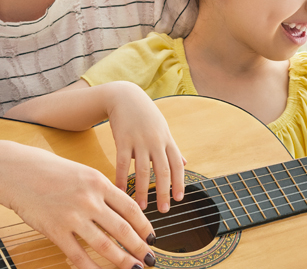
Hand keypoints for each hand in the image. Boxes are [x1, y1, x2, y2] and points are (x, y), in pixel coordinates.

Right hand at [4, 147, 156, 268]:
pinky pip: (78, 255)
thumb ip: (101, 191)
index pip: (130, 208)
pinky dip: (91, 268)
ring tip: (134, 268)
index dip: (145, 226)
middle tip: (150, 258)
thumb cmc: (49, 170)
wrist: (17, 172)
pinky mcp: (55, 230)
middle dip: (139, 247)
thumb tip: (121, 211)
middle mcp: (89, 200)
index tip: (152, 237)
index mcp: (99, 182)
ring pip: (104, 245)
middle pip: (122, 229)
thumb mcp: (83, 173)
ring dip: (122, 260)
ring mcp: (72, 216)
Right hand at [105, 82, 185, 212]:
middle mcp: (156, 141)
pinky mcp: (123, 140)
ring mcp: (139, 141)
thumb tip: (186, 163)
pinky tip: (120, 191)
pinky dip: (122, 179)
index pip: (177, 165)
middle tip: (164, 210)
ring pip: (143, 170)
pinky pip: (123, 164)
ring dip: (143, 190)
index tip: (179, 199)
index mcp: (167, 140)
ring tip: (142, 207)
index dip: (179, 183)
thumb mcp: (163, 129)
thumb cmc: (146, 115)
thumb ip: (173, 148)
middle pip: (163, 171)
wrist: (125, 97)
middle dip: (164, 192)